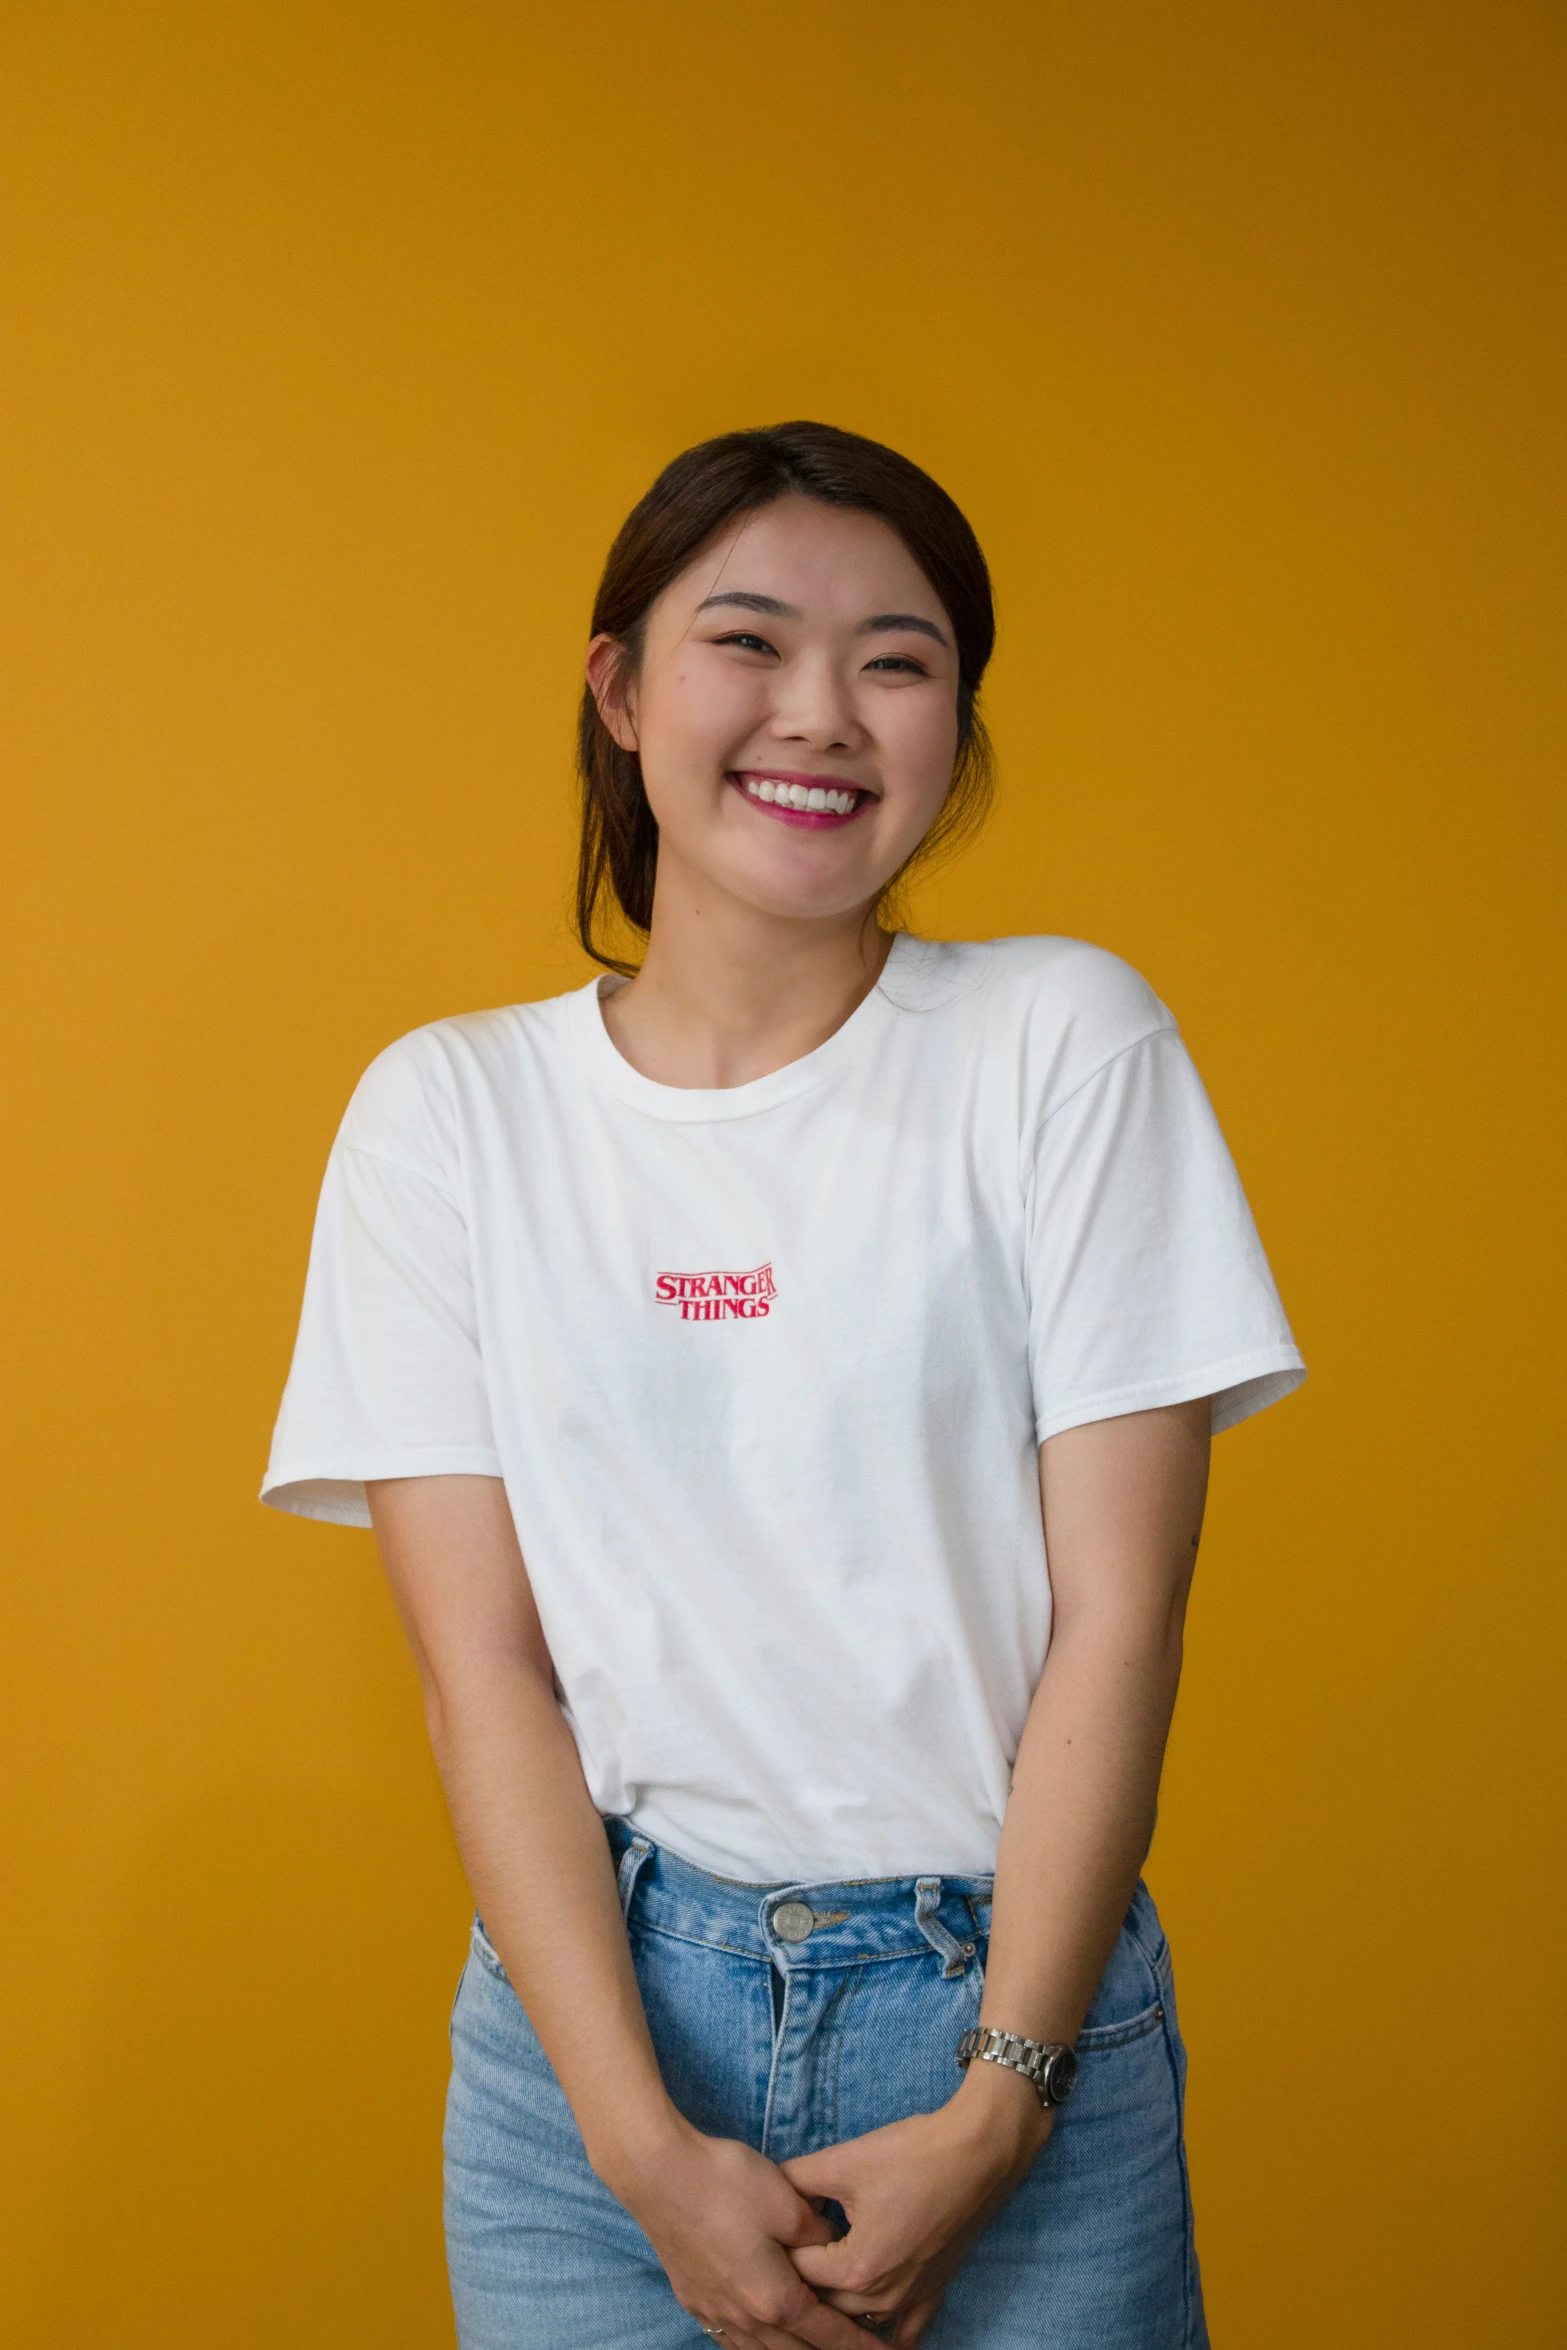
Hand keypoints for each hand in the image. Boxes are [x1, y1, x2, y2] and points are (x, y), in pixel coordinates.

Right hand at [602, 2110, 875, 2349]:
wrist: (657, 2173)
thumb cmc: (726, 2183)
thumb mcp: (788, 2202)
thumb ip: (819, 2234)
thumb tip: (833, 2246)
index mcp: (775, 2297)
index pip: (827, 2335)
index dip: (858, 2346)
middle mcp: (744, 2317)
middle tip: (854, 2346)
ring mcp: (714, 2312)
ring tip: (812, 2343)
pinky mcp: (693, 2298)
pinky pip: (732, 2340)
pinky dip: (756, 2345)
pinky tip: (762, 2334)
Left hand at [780, 2068, 1052, 2345]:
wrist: (979, 2151)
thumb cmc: (912, 2154)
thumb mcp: (843, 2160)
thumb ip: (796, 2181)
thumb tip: (769, 2191)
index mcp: (856, 2268)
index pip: (797, 2272)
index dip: (779, 2246)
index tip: (767, 2228)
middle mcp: (882, 2297)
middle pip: (824, 2302)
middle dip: (803, 2278)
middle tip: (786, 2250)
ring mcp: (912, 2299)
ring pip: (857, 2319)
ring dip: (836, 2305)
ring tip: (817, 2282)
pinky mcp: (934, 2291)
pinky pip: (905, 2331)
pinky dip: (885, 2334)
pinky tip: (873, 2337)